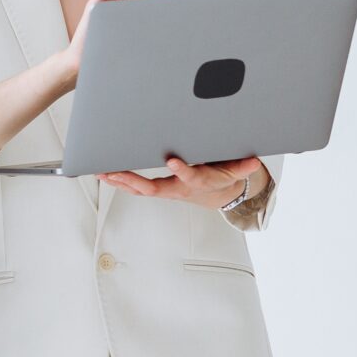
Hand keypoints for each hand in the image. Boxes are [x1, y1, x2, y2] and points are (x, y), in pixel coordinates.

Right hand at [59, 0, 175, 81]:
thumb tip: (178, 23)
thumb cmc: (117, 51)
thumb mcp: (143, 36)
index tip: (167, 6)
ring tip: (139, 5)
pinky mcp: (96, 1)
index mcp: (138, 3)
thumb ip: (155, 25)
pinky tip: (127, 2)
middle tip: (151, 6)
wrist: (92, 61)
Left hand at [99, 155, 263, 207]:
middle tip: (116, 172)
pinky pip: (136, 188)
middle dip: (134, 181)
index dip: (182, 171)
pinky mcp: (158, 189)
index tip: (173, 161)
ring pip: (140, 190)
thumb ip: (243, 166)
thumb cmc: (222, 178)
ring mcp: (166, 191)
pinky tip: (106, 174)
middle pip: (154, 188)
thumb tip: (254, 161)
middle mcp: (178, 189)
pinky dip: (120, 182)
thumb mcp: (236, 172)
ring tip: (102, 172)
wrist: (217, 195)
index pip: (190, 177)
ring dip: (120, 182)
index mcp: (198, 182)